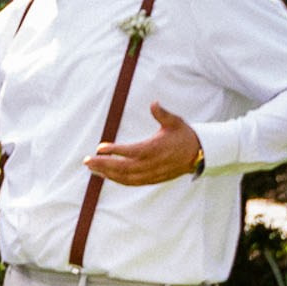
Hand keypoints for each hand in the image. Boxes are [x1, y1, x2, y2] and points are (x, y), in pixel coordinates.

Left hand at [86, 101, 203, 185]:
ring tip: (91, 168)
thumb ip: (162, 114)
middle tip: (86, 160)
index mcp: (155, 149)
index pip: (130, 152)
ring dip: (107, 173)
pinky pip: (131, 182)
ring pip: (125, 177)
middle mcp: (151, 164)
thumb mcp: (175, 122)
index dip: (114, 151)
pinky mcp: (152, 179)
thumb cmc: (184, 135)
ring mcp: (151, 174)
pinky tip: (105, 175)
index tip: (99, 147)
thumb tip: (154, 103)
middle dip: (103, 165)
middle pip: (123, 168)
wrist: (199, 154)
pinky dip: (117, 180)